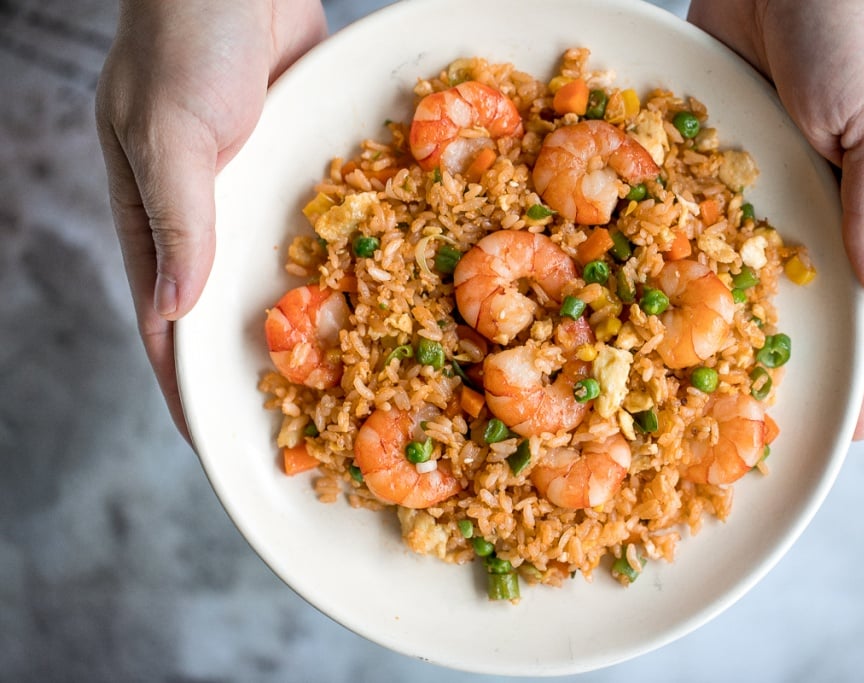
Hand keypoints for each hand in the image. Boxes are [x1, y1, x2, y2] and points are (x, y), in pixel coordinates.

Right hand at [96, 0, 326, 440]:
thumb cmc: (187, 40)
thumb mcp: (171, 131)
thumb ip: (178, 219)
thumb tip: (177, 312)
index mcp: (155, 221)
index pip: (165, 328)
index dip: (190, 390)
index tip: (220, 446)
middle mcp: (206, 220)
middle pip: (228, 316)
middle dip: (258, 371)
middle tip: (303, 428)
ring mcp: (255, 196)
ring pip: (278, 279)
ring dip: (307, 326)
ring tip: (351, 383)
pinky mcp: (298, 167)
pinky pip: (319, 228)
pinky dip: (341, 264)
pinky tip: (380, 298)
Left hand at [688, 0, 863, 438]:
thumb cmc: (859, 28)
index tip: (849, 433)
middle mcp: (818, 205)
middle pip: (800, 299)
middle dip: (775, 356)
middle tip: (743, 419)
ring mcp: (760, 183)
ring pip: (735, 265)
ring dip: (710, 313)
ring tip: (673, 374)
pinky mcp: (710, 154)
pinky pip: (687, 210)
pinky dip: (665, 246)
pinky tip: (631, 287)